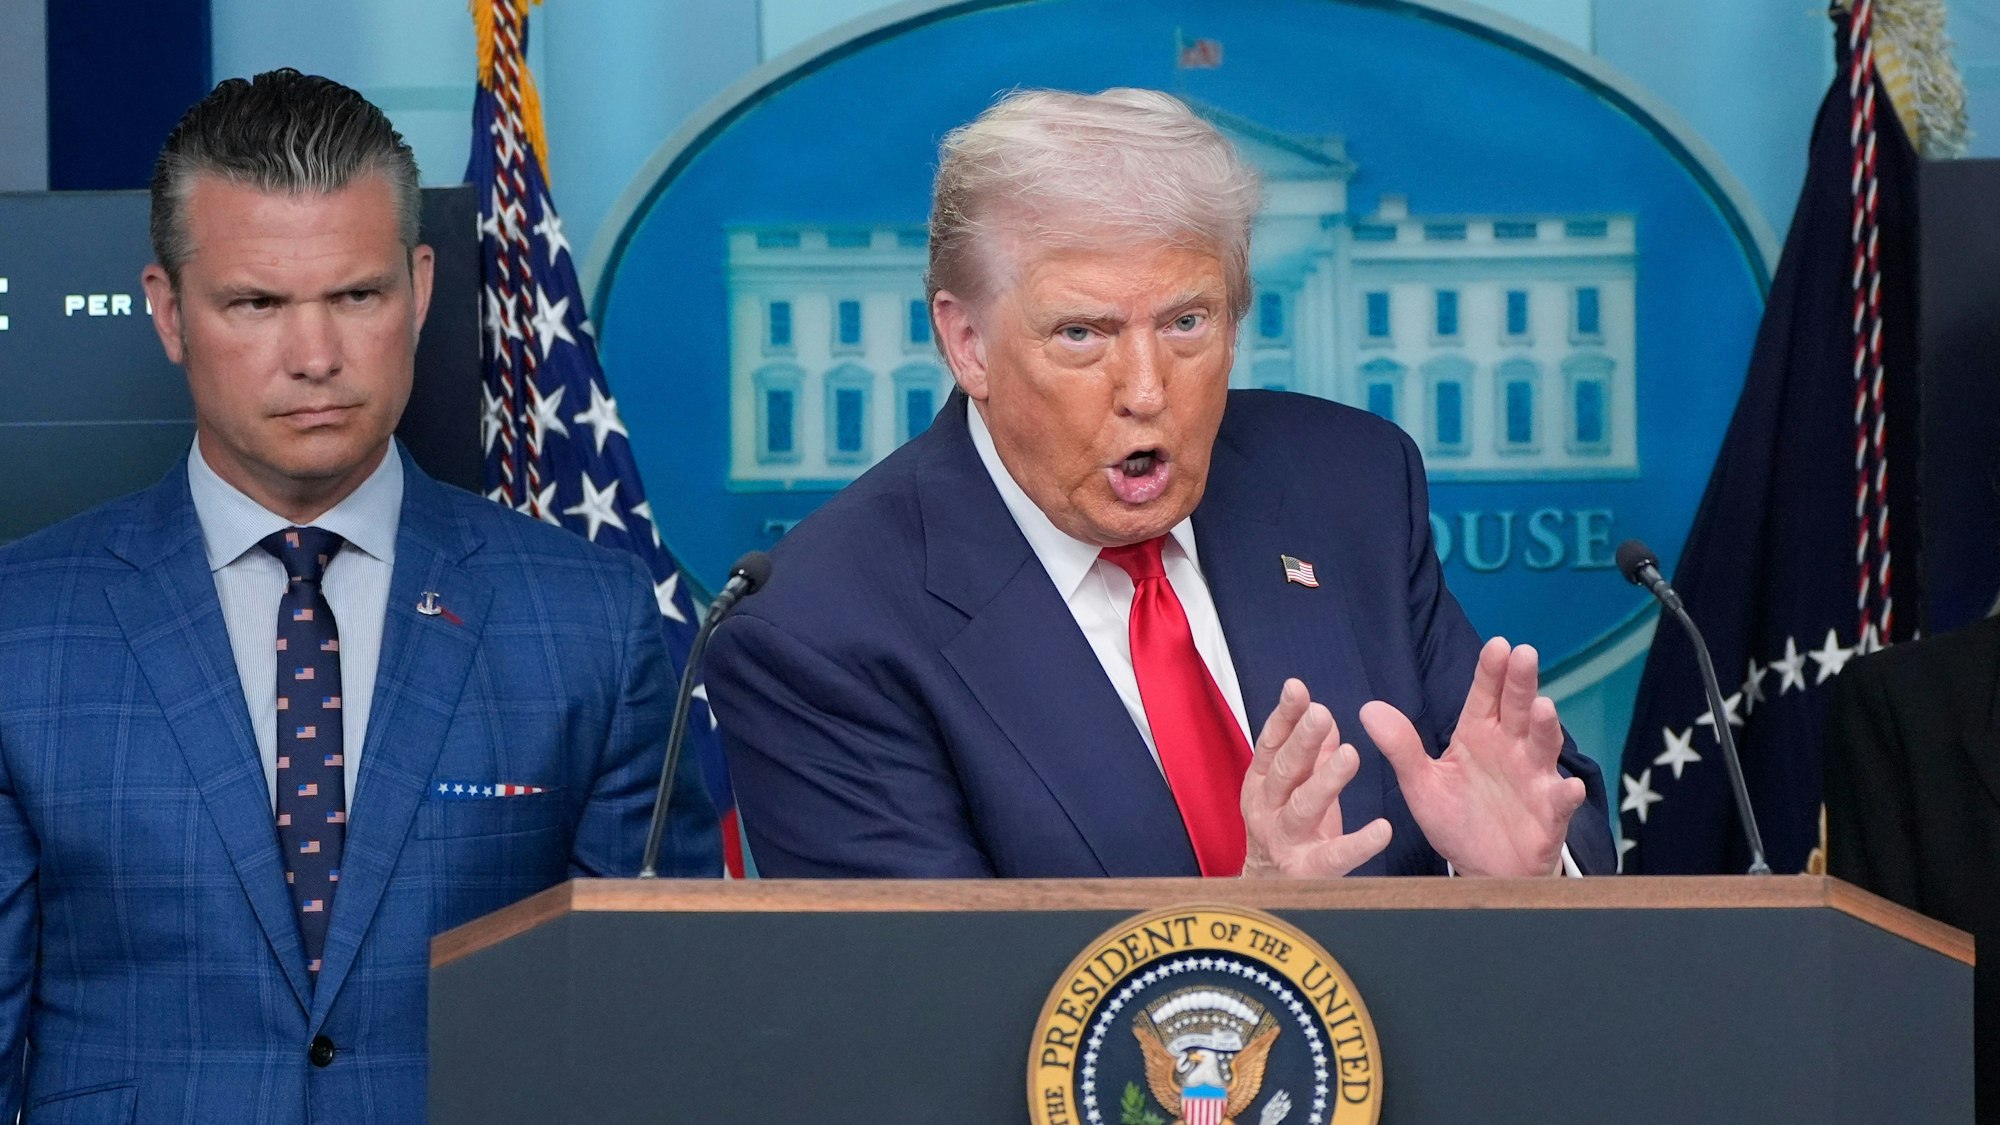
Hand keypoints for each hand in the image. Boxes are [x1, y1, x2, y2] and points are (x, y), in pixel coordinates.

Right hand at [1240, 679, 1392, 877]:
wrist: (1268, 890)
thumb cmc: (1287, 830)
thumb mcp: (1293, 788)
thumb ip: (1310, 754)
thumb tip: (1324, 715)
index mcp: (1262, 784)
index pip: (1271, 744)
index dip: (1284, 716)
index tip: (1297, 689)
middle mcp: (1267, 809)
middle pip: (1285, 771)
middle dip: (1303, 741)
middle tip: (1322, 715)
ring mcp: (1285, 840)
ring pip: (1304, 807)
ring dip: (1326, 780)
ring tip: (1350, 756)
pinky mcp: (1308, 870)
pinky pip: (1335, 855)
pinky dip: (1359, 844)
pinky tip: (1382, 829)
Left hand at [1360, 637, 1585, 876]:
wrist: (1481, 868)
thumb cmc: (1456, 818)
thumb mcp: (1421, 783)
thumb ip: (1401, 747)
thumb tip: (1368, 709)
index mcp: (1479, 735)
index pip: (1484, 697)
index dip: (1490, 672)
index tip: (1497, 645)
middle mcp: (1511, 749)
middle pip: (1518, 709)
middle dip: (1521, 683)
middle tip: (1524, 654)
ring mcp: (1534, 778)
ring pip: (1543, 747)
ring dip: (1545, 728)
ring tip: (1544, 708)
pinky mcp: (1548, 814)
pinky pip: (1559, 802)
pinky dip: (1565, 794)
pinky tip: (1569, 787)